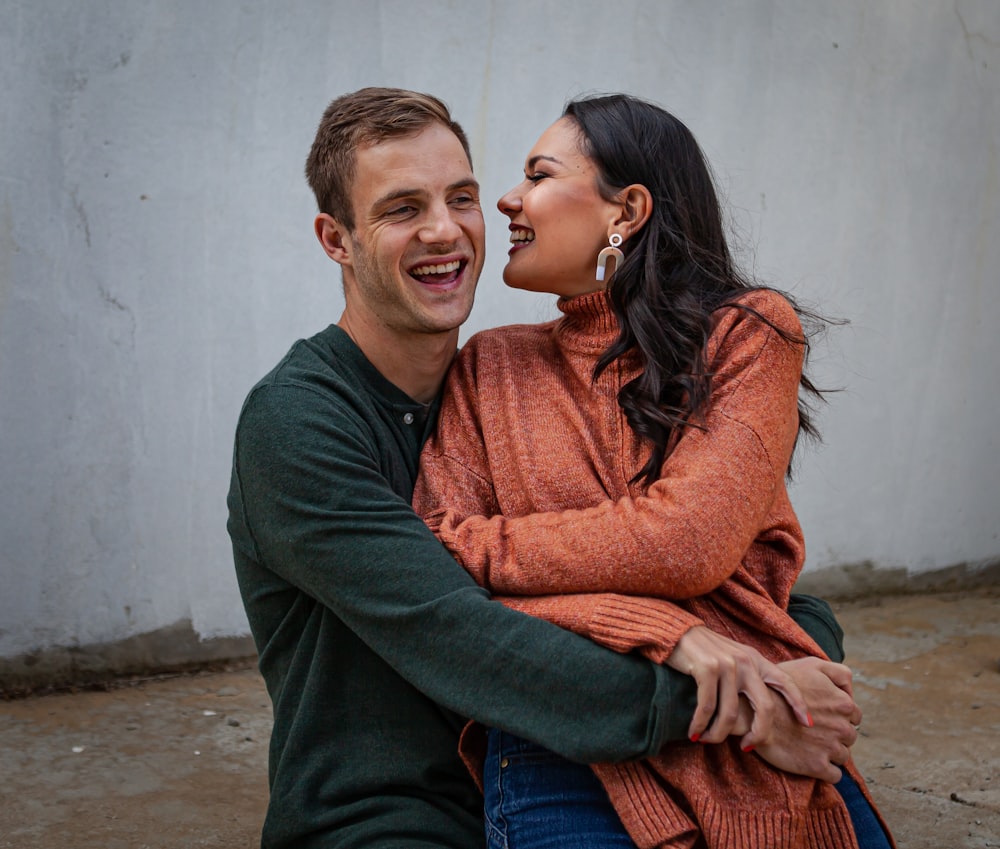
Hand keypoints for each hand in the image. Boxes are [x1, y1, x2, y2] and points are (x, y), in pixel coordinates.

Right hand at [666, 626, 811, 743]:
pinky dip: (700, 724)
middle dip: (759, 733)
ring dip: (718, 733)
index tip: (807, 724)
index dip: (799, 704)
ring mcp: (727, 665)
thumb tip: (758, 708)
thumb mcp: (733, 658)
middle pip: (765, 707)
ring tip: (707, 739)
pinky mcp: (707, 668)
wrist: (676, 631)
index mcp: (756, 660)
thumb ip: (748, 676)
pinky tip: (694, 733)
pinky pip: (707, 707)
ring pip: (731, 714)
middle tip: (747, 746)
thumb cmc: (704, 650)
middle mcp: (746, 662)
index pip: (786, 682)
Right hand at [748, 656, 861, 782]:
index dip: (837, 715)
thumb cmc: (779, 686)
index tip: (821, 716)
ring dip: (830, 752)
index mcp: (843, 704)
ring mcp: (831, 748)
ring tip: (809, 744)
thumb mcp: (812, 665)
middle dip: (835, 734)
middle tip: (813, 730)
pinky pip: (834, 775)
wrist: (752, 711)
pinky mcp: (818, 767)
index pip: (854, 716)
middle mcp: (842, 727)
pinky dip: (826, 771)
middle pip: (849, 737)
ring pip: (842, 755)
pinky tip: (810, 760)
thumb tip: (851, 692)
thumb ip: (840, 674)